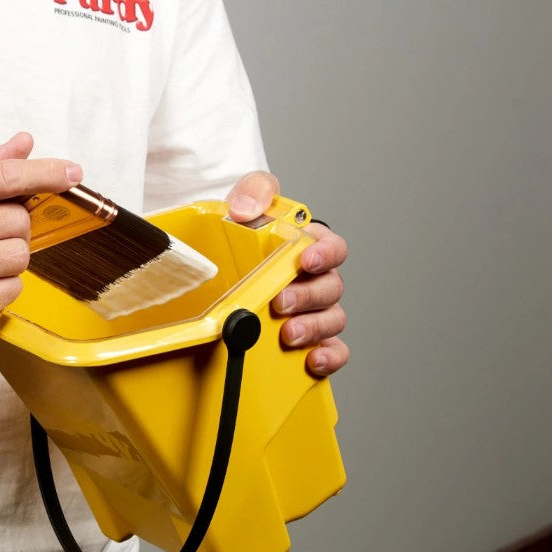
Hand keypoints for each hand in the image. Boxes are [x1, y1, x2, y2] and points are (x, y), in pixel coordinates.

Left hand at [226, 171, 348, 376]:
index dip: (325, 254)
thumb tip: (246, 210)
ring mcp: (314, 311)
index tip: (306, 261)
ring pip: (333, 320)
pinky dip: (328, 357)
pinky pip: (332, 351)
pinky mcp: (309, 339)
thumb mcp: (245, 201)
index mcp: (309, 246)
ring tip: (288, 335)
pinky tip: (312, 360)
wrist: (219, 263)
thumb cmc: (241, 233)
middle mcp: (316, 279)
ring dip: (313, 328)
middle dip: (308, 297)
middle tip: (281, 302)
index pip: (332, 247)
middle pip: (331, 287)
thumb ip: (253, 191)